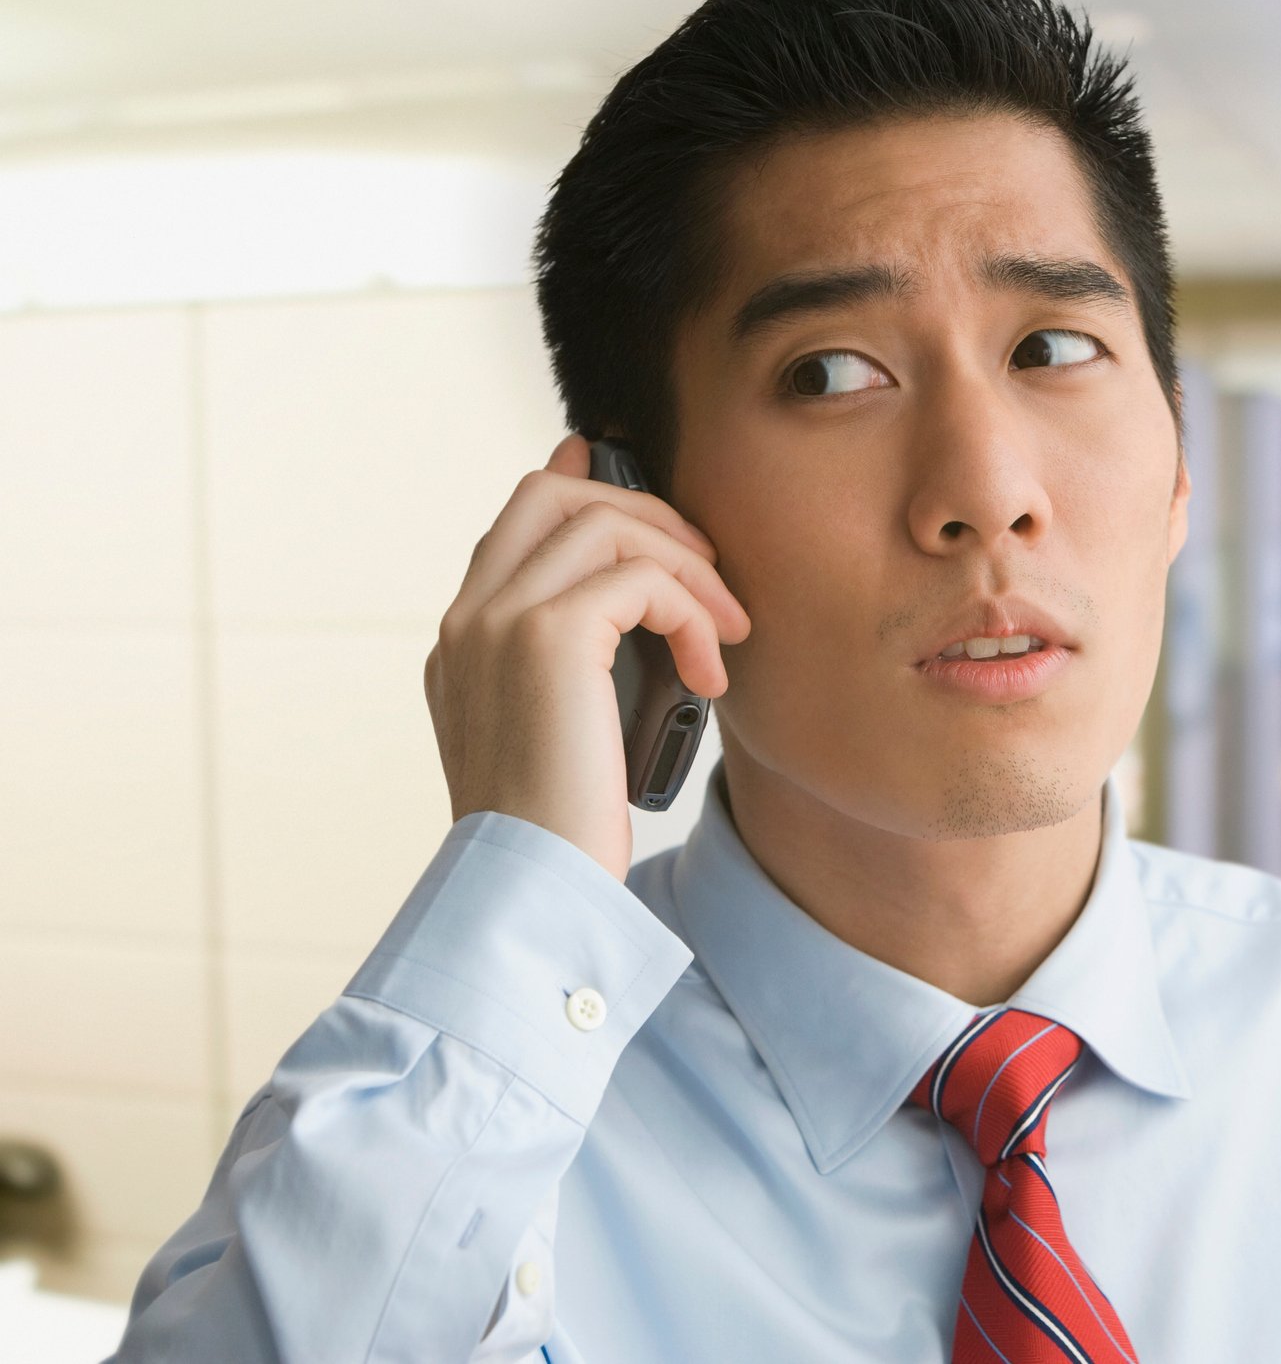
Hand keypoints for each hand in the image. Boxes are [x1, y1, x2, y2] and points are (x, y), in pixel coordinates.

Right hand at [423, 434, 749, 880]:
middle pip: (556, 494)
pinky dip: (693, 612)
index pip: (518, 519)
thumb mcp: (568, 734)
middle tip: (709, 572)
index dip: (579, 482)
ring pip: (606, 522)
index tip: (636, 481)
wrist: (531, 889)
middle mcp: (468, 618)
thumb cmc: (564, 832)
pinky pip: (640, 576)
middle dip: (648, 513)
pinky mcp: (547, 636)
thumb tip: (638, 606)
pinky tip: (710, 672)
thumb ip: (585, 666)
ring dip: (687, 566)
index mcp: (464, 640)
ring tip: (726, 632)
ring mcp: (499, 620)